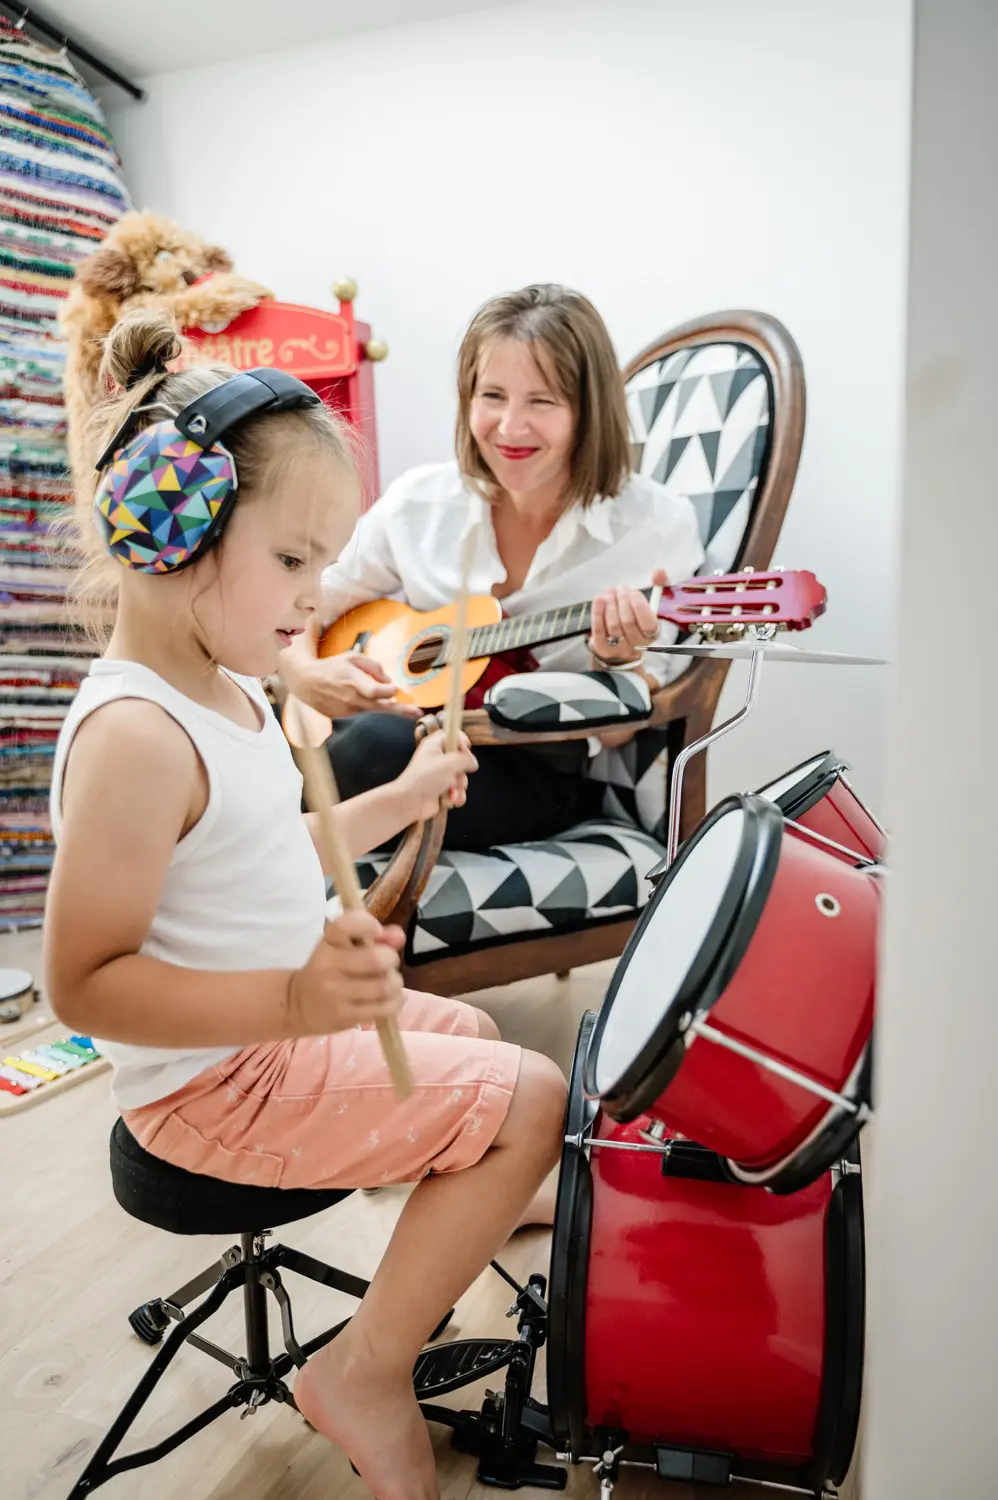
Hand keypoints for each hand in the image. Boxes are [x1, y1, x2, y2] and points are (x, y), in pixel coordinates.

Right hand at [280, 617, 419, 719]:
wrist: (305, 682)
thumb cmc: (331, 667)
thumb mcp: (351, 659)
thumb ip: (372, 666)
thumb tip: (388, 680)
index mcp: (355, 683)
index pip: (378, 692)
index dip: (390, 691)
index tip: (397, 689)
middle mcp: (353, 699)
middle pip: (382, 707)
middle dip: (401, 710)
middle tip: (418, 713)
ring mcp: (348, 710)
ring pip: (373, 709)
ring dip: (384, 706)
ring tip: (400, 707)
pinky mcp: (345, 716)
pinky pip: (362, 710)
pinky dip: (366, 704)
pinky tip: (357, 696)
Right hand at [288, 908, 405, 1034]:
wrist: (299, 1004)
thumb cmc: (328, 969)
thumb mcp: (342, 946)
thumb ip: (374, 936)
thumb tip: (400, 937)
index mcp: (328, 942)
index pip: (346, 924)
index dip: (368, 924)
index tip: (377, 931)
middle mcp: (328, 965)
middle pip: (376, 959)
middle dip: (391, 959)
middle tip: (387, 963)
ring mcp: (336, 993)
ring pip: (384, 986)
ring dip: (394, 983)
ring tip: (387, 983)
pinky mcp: (345, 1016)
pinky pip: (385, 1008)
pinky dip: (395, 1001)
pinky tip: (388, 999)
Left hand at [397, 729, 477, 819]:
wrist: (410, 802)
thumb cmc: (425, 778)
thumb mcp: (450, 762)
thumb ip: (466, 758)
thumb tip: (473, 762)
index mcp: (434, 745)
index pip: (452, 735)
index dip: (461, 741)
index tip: (466, 749)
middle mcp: (437, 759)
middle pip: (461, 759)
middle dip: (462, 771)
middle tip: (455, 775)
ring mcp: (440, 775)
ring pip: (461, 777)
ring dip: (460, 787)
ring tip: (450, 791)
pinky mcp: (442, 790)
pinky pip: (458, 791)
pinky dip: (456, 797)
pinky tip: (450, 800)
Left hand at [589, 567, 667, 663]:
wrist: (622, 646)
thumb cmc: (639, 620)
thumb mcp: (652, 604)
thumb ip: (659, 587)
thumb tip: (659, 572)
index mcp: (653, 634)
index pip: (648, 624)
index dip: (640, 607)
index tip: (634, 593)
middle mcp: (637, 644)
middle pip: (628, 622)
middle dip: (623, 601)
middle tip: (621, 588)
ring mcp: (619, 648)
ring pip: (613, 625)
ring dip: (610, 604)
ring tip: (610, 591)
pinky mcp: (602, 648)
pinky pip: (599, 629)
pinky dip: (598, 612)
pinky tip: (599, 599)